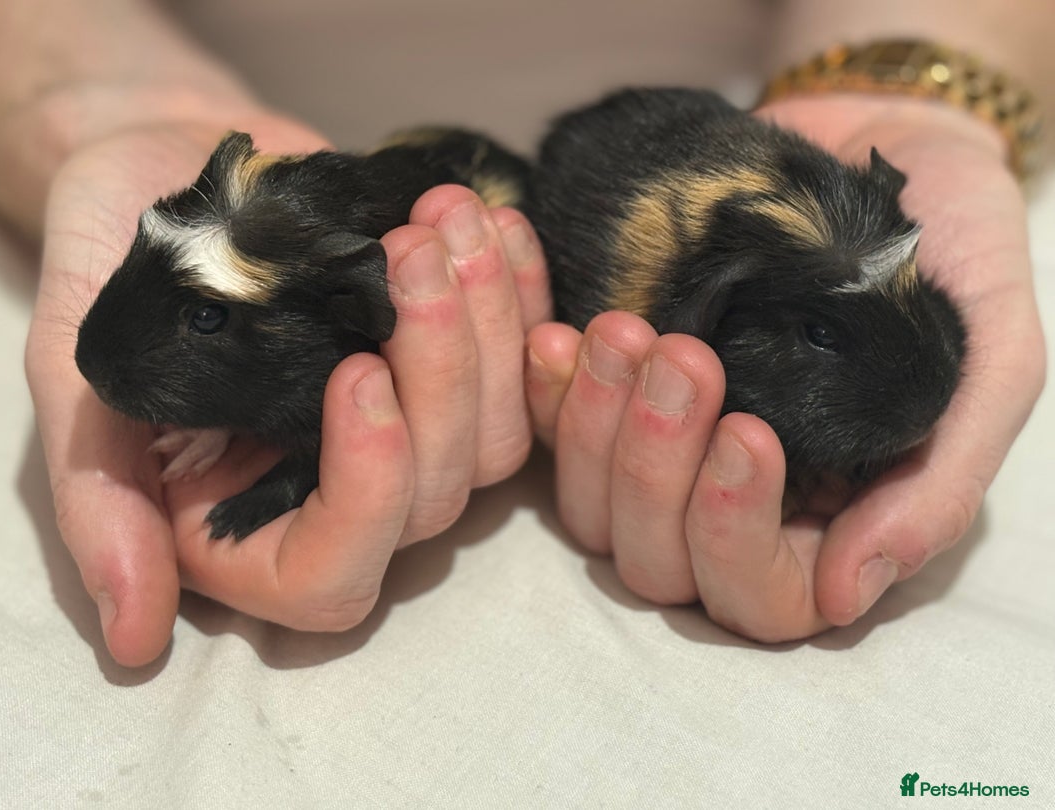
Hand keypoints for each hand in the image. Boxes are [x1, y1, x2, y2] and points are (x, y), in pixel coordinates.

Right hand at [25, 120, 550, 665]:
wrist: (162, 168)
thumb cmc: (104, 264)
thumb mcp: (74, 375)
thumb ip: (104, 502)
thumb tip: (137, 637)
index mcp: (245, 527)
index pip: (334, 573)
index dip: (370, 485)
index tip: (358, 369)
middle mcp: (337, 495)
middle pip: (438, 493)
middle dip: (444, 367)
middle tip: (413, 252)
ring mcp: (404, 434)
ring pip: (496, 435)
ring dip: (493, 324)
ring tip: (449, 220)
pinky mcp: (446, 371)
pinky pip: (519, 367)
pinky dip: (523, 295)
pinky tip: (500, 222)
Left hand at [526, 95, 1044, 641]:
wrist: (886, 140)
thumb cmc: (957, 250)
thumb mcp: (993, 359)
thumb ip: (937, 482)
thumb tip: (845, 595)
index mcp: (825, 517)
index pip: (758, 598)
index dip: (735, 537)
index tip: (751, 431)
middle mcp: (733, 499)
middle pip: (654, 558)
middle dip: (654, 467)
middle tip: (684, 355)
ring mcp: (664, 447)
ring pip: (589, 504)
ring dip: (592, 427)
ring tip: (622, 333)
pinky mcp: (615, 388)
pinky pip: (548, 423)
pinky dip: (544, 389)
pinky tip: (553, 334)